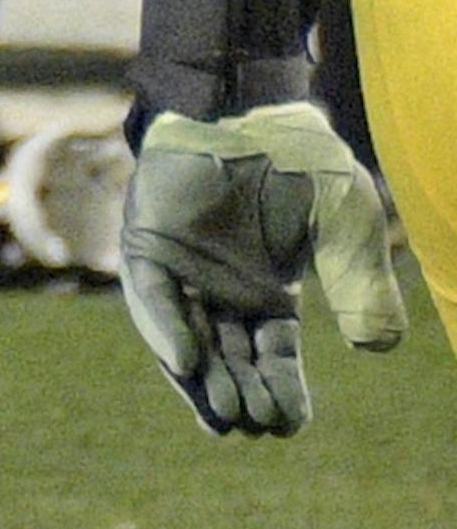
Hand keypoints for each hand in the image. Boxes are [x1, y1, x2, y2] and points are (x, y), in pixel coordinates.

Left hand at [119, 101, 406, 436]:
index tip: (290, 425)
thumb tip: (380, 348)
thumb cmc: (299, 158)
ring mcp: (181, 270)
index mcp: (266, 292)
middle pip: (230, 359)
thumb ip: (361, 281)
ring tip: (226, 415)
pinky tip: (187, 363)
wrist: (251, 102)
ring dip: (203, 378)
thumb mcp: (344, 224)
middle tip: (257, 426)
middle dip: (244, 394)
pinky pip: (151, 296)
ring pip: (188, 339)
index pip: (273, 355)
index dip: (282, 391)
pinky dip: (165, 328)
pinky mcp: (147, 245)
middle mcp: (220, 290)